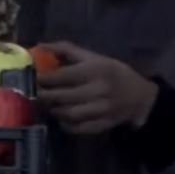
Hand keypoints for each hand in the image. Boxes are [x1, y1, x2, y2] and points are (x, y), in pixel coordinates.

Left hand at [36, 41, 157, 135]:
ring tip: (49, 105)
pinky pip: (78, 128)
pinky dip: (66, 125)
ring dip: (54, 111)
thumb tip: (40, 45)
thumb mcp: (95, 57)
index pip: (62, 76)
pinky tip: (62, 118)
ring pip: (68, 114)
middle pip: (62, 96)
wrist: (141, 97)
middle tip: (34, 94)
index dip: (43, 78)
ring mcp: (102, 109)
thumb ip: (67, 50)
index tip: (32, 78)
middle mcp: (99, 90)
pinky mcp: (104, 124)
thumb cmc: (113, 73)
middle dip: (43, 96)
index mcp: (96, 70)